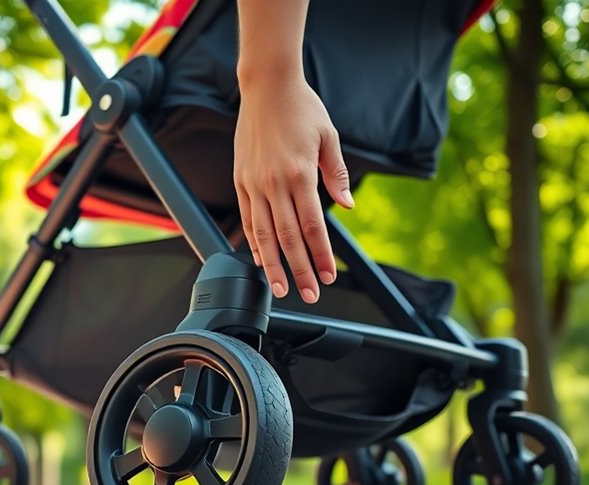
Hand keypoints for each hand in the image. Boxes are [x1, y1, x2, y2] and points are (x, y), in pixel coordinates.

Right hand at [233, 76, 353, 303]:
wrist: (267, 86)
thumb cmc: (302, 108)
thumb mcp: (329, 138)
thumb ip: (337, 175)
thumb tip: (347, 206)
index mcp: (300, 173)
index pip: (312, 226)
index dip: (320, 255)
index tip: (328, 276)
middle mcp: (274, 182)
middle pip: (288, 238)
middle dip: (299, 270)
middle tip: (308, 293)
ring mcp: (254, 183)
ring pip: (263, 235)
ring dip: (273, 266)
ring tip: (281, 288)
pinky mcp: (241, 180)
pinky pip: (248, 219)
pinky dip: (254, 243)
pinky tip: (261, 260)